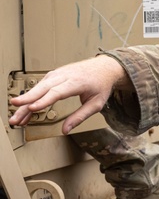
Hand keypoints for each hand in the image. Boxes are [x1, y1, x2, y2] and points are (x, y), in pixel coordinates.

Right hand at [8, 56, 127, 133]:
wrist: (104, 67)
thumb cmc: (101, 85)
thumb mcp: (96, 103)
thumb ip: (80, 116)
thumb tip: (66, 130)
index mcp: (77, 82)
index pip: (57, 91)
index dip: (44, 100)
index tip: (32, 108)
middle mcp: (65, 76)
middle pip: (43, 87)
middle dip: (27, 98)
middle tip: (15, 109)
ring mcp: (58, 74)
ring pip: (38, 87)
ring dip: (26, 101)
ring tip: (17, 117)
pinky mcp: (53, 75)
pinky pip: (40, 86)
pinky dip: (31, 97)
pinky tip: (24, 110)